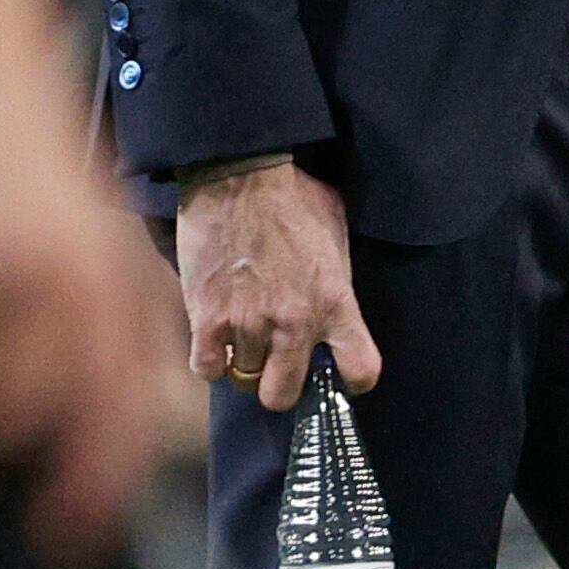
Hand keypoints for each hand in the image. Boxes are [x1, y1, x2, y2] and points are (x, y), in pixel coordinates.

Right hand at [0, 14, 166, 567]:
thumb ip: (63, 312)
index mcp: (122, 283)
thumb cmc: (6, 148)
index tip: (68, 538)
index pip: (132, 412)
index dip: (102, 485)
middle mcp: (94, 284)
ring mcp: (41, 267)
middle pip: (63, 421)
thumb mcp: (58, 231)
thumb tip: (45, 411)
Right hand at [177, 159, 383, 411]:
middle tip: (274, 364)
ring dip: (243, 363)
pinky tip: (214, 340)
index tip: (338, 373)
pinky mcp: (207, 317)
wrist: (239, 174)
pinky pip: (207, 369)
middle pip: (284, 394)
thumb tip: (339, 296)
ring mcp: (249, 323)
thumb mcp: (336, 232)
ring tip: (243, 337)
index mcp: (335, 302)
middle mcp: (295, 322)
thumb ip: (339, 275)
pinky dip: (209, 360)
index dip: (351, 380)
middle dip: (280, 385)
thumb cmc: (292, 195)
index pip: (361, 370)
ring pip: (244, 381)